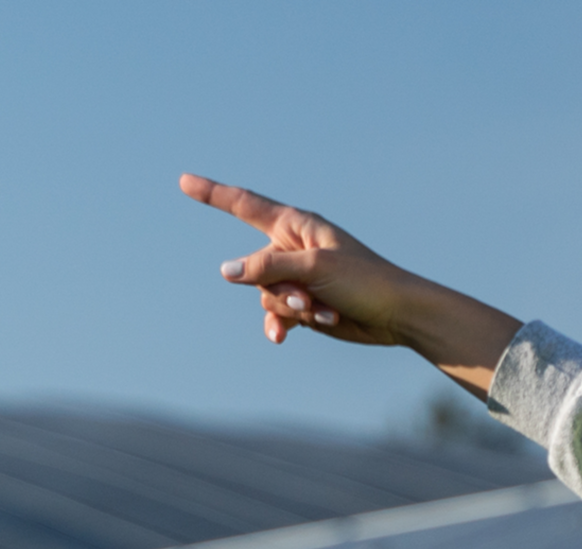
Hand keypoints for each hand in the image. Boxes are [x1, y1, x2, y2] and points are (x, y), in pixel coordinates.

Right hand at [182, 174, 519, 391]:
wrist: (397, 316)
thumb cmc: (365, 281)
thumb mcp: (313, 270)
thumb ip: (267, 268)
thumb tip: (226, 271)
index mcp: (296, 225)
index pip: (244, 205)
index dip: (212, 193)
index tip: (184, 181)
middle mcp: (292, 247)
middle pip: (253, 268)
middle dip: (275, 288)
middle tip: (305, 298)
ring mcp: (296, 276)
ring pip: (263, 295)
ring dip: (288, 309)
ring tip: (318, 312)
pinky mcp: (302, 303)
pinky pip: (275, 313)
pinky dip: (286, 323)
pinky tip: (298, 334)